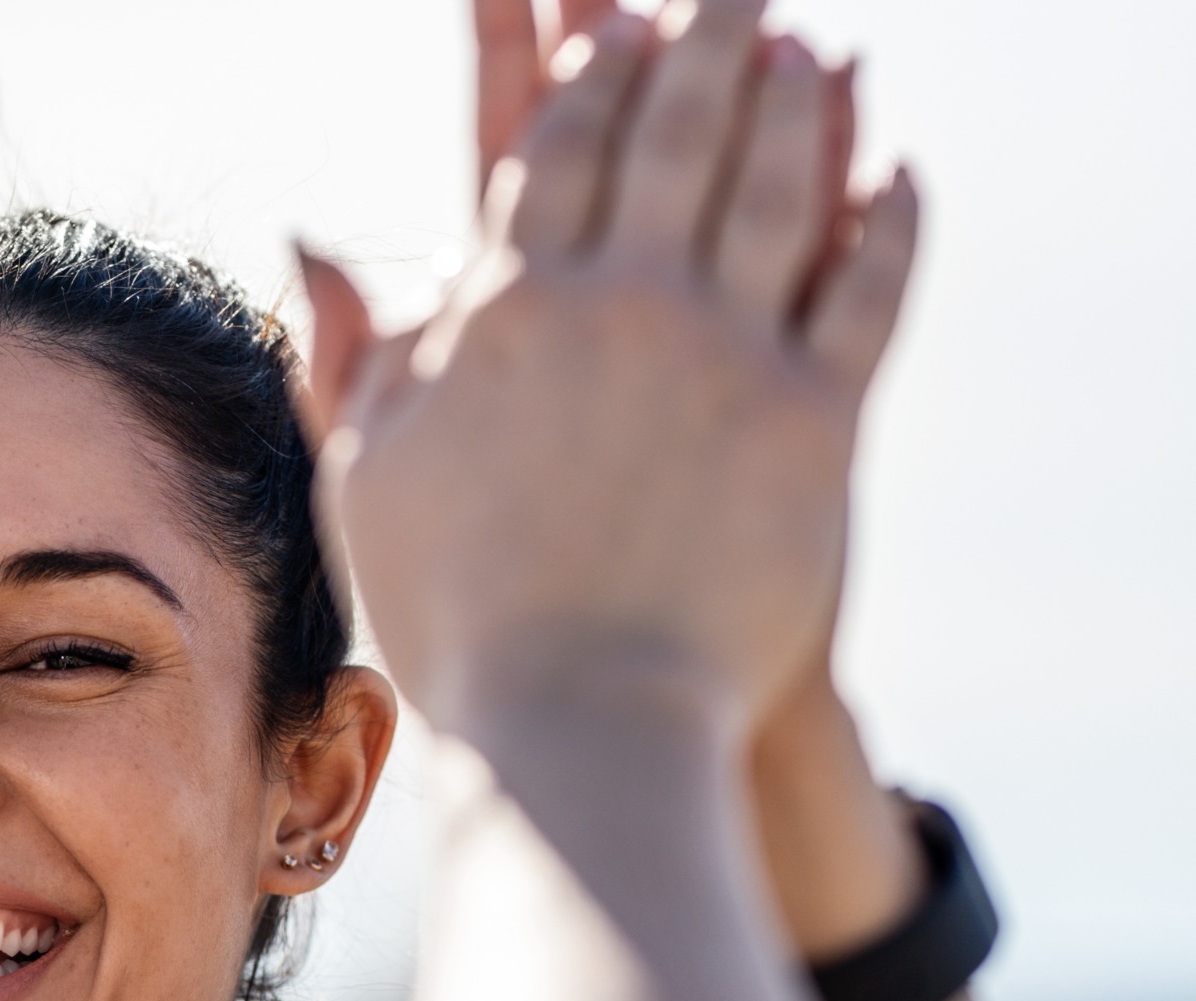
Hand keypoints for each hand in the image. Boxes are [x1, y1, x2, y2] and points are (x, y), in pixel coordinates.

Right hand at [301, 0, 917, 741]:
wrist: (578, 724)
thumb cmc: (455, 620)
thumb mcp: (368, 478)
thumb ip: (350, 352)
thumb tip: (312, 239)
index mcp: (505, 315)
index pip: (550, 151)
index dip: (584, 75)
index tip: (610, 27)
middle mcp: (619, 308)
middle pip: (670, 132)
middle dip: (701, 42)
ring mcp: (724, 355)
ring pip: (771, 183)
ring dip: (791, 100)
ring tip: (806, 46)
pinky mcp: (813, 418)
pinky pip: (866, 286)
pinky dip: (886, 218)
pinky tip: (895, 173)